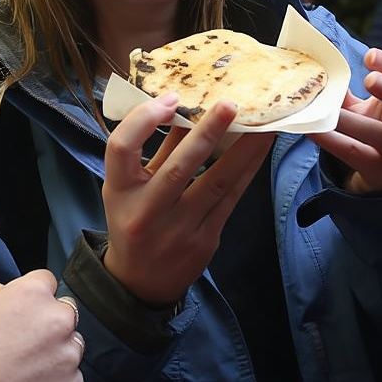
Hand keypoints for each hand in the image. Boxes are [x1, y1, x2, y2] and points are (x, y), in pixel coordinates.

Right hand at [0, 270, 81, 381]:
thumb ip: (1, 301)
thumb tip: (5, 296)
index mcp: (33, 293)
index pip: (47, 280)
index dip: (34, 293)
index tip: (27, 305)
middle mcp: (55, 318)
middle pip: (63, 311)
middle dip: (47, 321)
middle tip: (25, 337)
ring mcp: (66, 352)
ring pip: (70, 342)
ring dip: (56, 348)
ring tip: (28, 361)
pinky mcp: (70, 380)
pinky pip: (71, 372)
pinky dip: (57, 374)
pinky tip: (33, 376)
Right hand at [101, 92, 275, 305]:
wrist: (140, 282)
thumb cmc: (132, 220)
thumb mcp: (128, 187)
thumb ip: (155, 151)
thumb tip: (188, 106)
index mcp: (118, 190)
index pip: (121, 149)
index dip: (143, 120)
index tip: (171, 99)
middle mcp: (146, 211)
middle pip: (177, 168)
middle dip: (207, 133)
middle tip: (231, 104)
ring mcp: (178, 230)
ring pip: (215, 184)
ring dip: (242, 151)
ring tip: (263, 124)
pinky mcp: (205, 241)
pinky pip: (230, 200)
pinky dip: (246, 171)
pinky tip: (260, 150)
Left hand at [308, 48, 381, 194]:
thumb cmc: (376, 130)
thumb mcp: (368, 109)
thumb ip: (347, 92)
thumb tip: (317, 69)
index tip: (369, 56)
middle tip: (369, 79)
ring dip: (353, 121)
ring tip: (328, 111)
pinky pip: (359, 155)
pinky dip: (334, 142)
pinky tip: (314, 131)